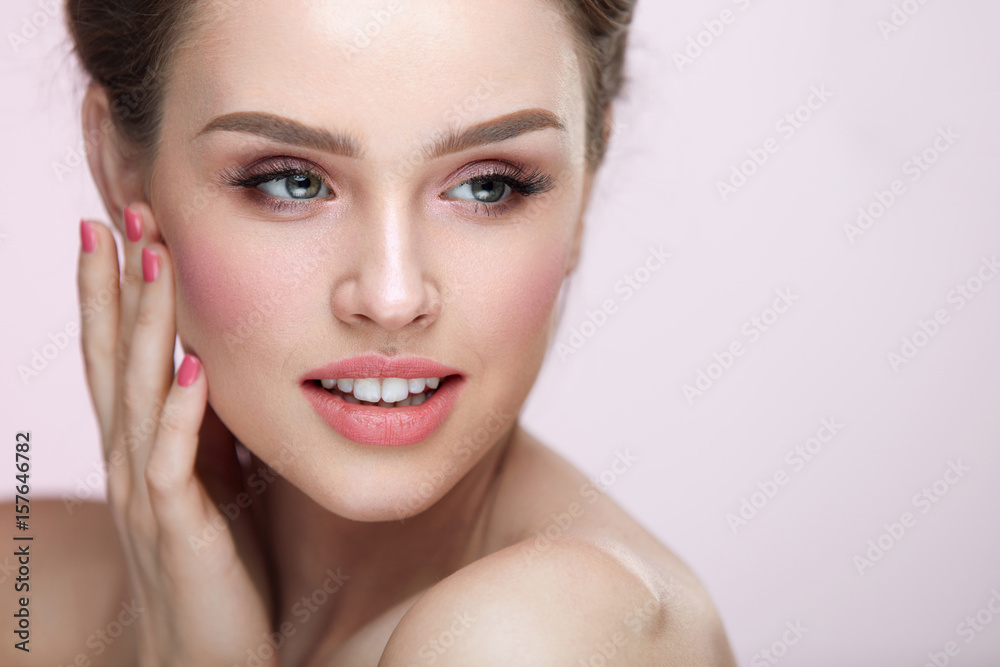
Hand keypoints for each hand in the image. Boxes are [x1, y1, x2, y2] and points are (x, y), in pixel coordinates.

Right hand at [77, 204, 273, 665]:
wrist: (206, 656)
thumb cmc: (216, 567)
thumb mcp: (213, 482)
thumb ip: (206, 430)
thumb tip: (219, 369)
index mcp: (142, 446)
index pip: (120, 355)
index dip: (114, 293)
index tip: (119, 228)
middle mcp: (131, 460)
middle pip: (113, 358)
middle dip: (114, 286)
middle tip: (116, 215)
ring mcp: (148, 493)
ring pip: (138, 393)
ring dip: (145, 325)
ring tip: (152, 260)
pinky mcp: (177, 527)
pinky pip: (172, 461)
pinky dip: (180, 412)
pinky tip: (193, 366)